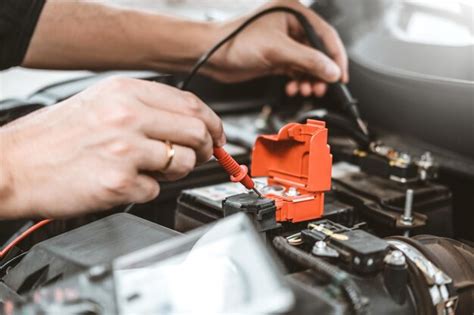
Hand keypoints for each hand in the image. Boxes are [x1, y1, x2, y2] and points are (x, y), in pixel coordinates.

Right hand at [0, 77, 223, 218]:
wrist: (14, 164)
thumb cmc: (54, 136)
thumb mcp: (101, 102)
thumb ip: (146, 108)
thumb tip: (189, 121)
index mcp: (126, 92)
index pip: (192, 104)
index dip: (213, 122)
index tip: (218, 135)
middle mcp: (128, 116)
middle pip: (197, 132)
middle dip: (207, 148)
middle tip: (199, 156)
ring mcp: (125, 149)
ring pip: (183, 162)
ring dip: (175, 171)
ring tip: (150, 170)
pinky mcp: (119, 182)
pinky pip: (156, 190)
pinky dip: (146, 190)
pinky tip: (123, 182)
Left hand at [205, 0, 347, 97]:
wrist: (213, 55)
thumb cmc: (235, 41)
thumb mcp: (277, 50)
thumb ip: (308, 60)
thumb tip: (332, 71)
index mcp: (295, 13)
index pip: (326, 35)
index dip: (336, 57)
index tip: (340, 76)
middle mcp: (292, 26)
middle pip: (318, 52)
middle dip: (321, 72)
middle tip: (321, 87)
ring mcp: (285, 42)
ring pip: (308, 64)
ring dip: (310, 79)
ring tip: (307, 90)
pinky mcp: (278, 57)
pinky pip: (296, 70)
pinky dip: (298, 80)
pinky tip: (294, 88)